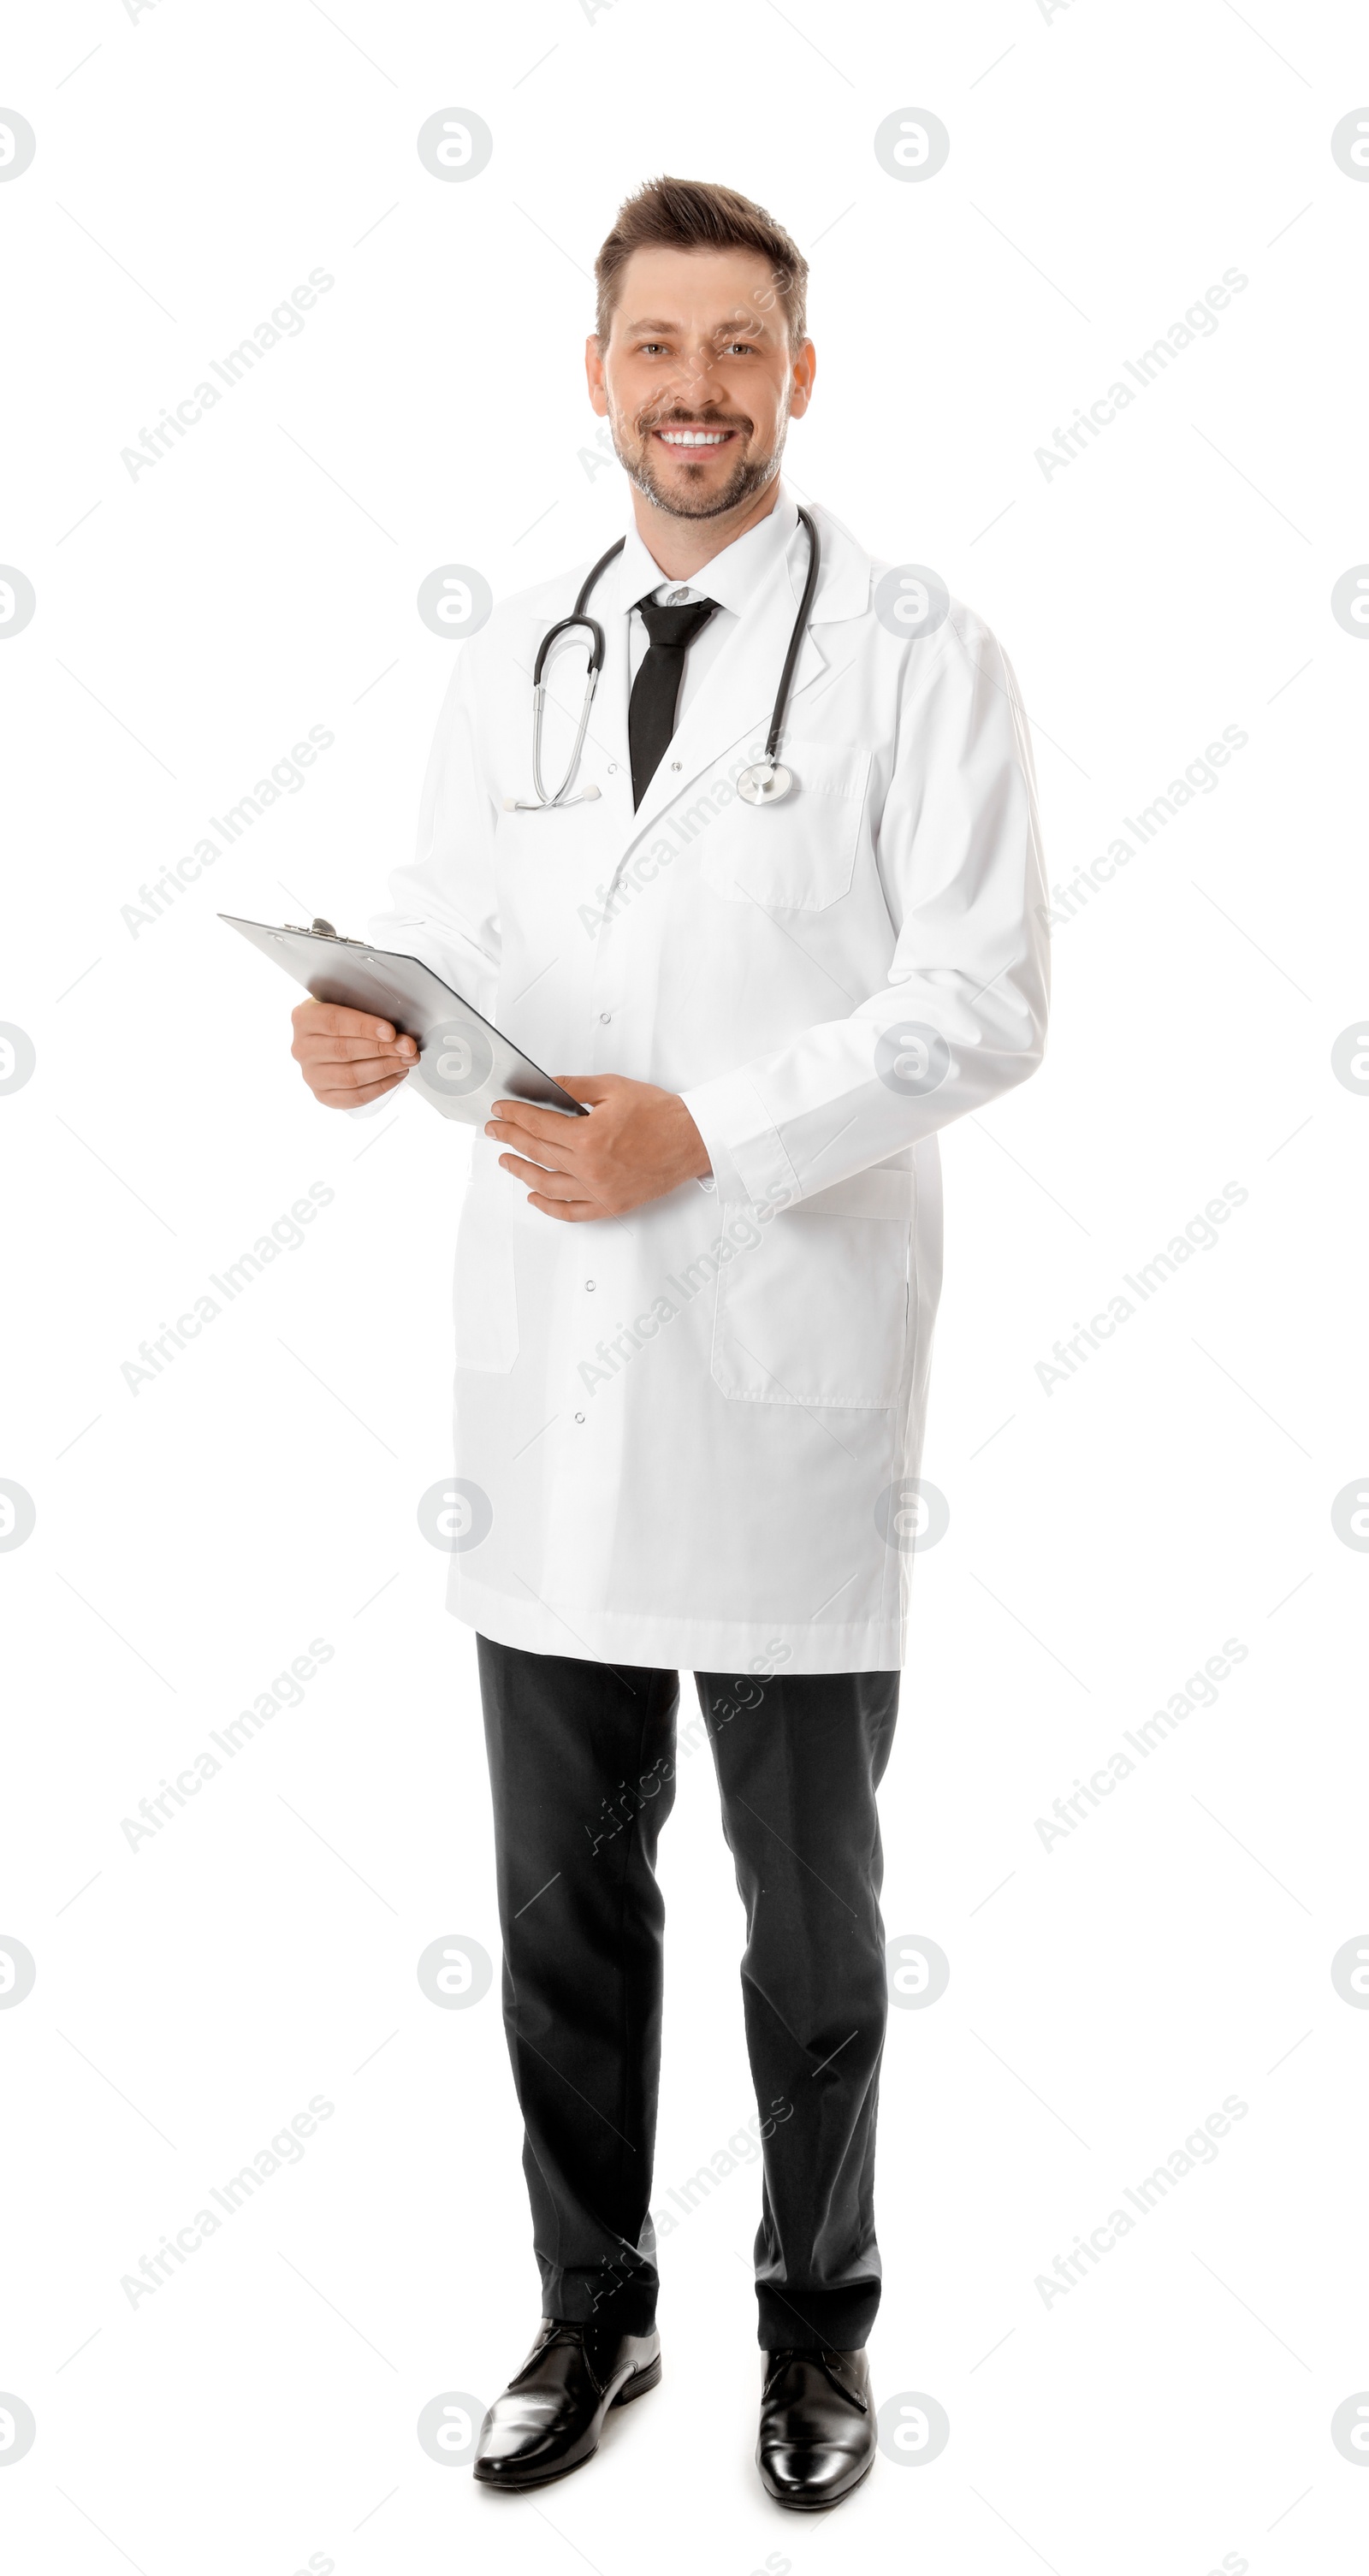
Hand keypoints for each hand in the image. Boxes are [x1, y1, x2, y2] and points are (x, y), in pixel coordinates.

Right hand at [290, 999, 417, 1105]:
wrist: (328, 1037)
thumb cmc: (343, 1017)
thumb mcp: (348, 1003)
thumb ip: (366, 1009)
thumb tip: (397, 1029)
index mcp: (304, 1018)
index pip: (334, 1022)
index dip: (364, 1027)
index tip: (390, 1032)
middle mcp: (302, 1048)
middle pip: (344, 1051)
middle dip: (383, 1049)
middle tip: (408, 1047)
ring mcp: (310, 1075)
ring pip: (350, 1077)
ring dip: (385, 1069)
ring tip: (407, 1060)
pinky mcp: (322, 1095)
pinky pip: (354, 1097)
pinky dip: (380, 1087)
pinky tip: (397, 1075)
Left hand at [486, 1074, 711, 1219]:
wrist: (693, 1139)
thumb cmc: (660, 1114)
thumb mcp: (613, 1088)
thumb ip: (574, 1087)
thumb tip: (545, 1087)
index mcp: (588, 1136)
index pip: (537, 1124)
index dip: (513, 1115)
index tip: (499, 1110)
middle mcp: (589, 1167)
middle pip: (536, 1152)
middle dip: (510, 1138)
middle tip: (494, 1131)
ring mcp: (599, 1190)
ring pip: (546, 1184)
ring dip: (521, 1171)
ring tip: (506, 1160)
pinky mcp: (611, 1204)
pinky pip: (572, 1212)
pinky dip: (549, 1206)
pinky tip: (534, 1196)